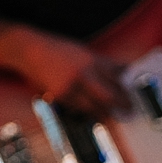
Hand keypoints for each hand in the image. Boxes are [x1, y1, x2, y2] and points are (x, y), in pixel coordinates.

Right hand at [0, 27, 130, 117]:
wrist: (27, 49)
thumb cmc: (54, 48)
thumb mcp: (81, 50)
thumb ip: (100, 63)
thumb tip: (121, 73)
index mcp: (91, 58)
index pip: (117, 75)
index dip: (127, 86)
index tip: (133, 94)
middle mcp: (83, 72)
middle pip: (110, 94)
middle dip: (122, 104)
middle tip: (129, 110)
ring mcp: (71, 85)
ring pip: (95, 106)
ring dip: (105, 112)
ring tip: (111, 114)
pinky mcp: (59, 95)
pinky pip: (78, 108)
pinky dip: (87, 111)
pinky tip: (92, 112)